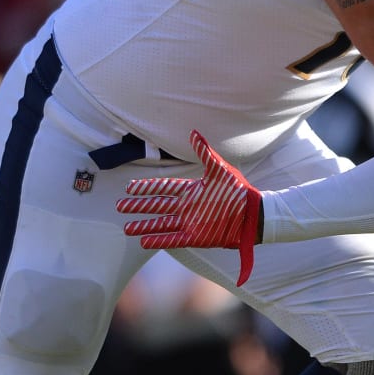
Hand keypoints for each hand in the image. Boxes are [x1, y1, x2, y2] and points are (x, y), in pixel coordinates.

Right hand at [117, 129, 261, 286]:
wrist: (254, 214)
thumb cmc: (239, 190)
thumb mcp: (221, 169)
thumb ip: (205, 153)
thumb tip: (193, 132)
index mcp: (192, 190)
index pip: (163, 188)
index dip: (146, 188)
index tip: (130, 188)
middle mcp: (188, 206)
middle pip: (157, 206)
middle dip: (139, 207)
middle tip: (120, 207)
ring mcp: (191, 222)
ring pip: (161, 224)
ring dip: (144, 226)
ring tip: (127, 228)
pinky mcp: (196, 237)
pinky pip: (173, 239)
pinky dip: (159, 240)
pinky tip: (144, 242)